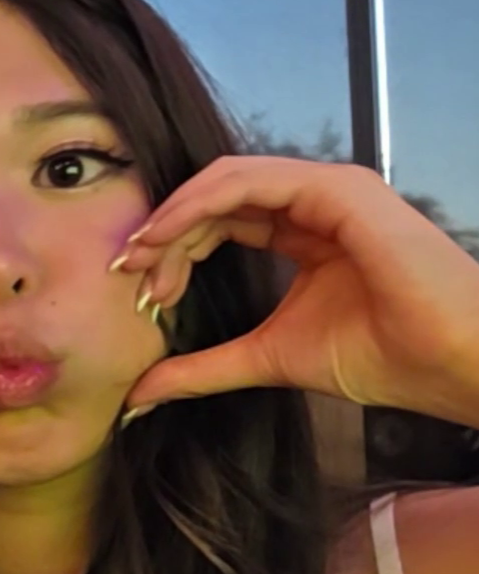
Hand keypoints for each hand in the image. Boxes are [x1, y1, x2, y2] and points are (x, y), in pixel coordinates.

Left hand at [116, 157, 478, 424]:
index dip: (172, 247)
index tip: (136, 285)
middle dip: (164, 232)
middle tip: (129, 270)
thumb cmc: (378, 356)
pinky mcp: (338, 190)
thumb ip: (203, 369)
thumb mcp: (265, 358)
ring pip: (226, 182)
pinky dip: (202, 202)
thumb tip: (140, 392)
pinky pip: (253, 181)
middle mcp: (310, 204)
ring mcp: (326, 191)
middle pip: (214, 201)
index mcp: (299, 232)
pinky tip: (170, 233)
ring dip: (176, 214)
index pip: (219, 224)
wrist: (444, 364)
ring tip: (142, 253)